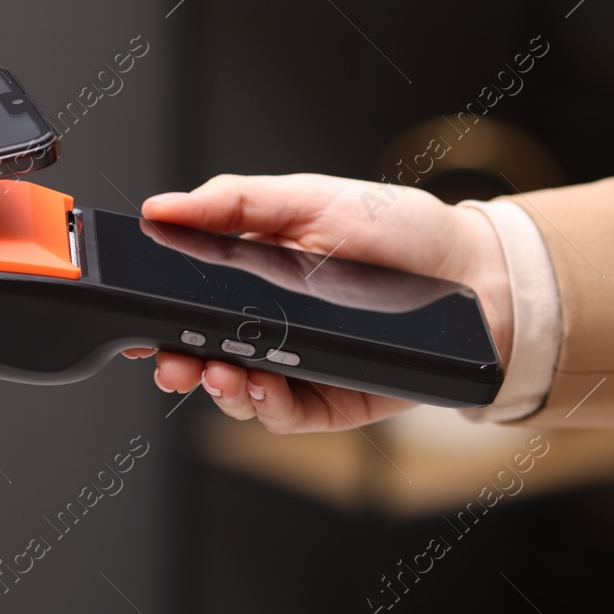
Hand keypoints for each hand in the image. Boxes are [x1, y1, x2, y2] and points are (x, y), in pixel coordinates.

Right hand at [126, 173, 511, 432]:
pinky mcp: (332, 401)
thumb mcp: (308, 197)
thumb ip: (232, 202)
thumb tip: (162, 206)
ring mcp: (298, 366)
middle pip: (202, 356)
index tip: (138, 324)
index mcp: (251, 275)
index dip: (156, 318)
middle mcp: (268, 326)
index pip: (185, 303)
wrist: (475, 272)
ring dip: (219, 389)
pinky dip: (266, 407)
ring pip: (237, 393)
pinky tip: (262, 386)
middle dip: (177, 364)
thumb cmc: (398, 229)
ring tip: (219, 373)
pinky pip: (286, 416)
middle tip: (170, 363)